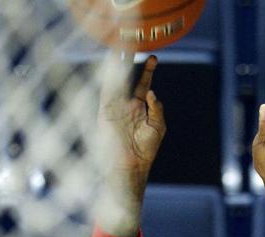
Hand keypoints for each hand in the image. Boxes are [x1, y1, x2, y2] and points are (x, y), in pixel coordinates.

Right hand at [99, 52, 165, 203]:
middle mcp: (126, 105)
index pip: (143, 84)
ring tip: (119, 48)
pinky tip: (113, 68)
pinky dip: (110, 80)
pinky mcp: (106, 113)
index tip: (154, 57)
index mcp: (139, 108)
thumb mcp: (158, 126)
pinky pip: (107, 93)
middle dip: (129, 62)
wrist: (131, 165)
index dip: (148, 71)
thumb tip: (151, 92)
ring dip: (117, 66)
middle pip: (127, 78)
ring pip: (116, 82)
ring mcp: (116, 108)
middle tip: (131, 43)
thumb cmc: (145, 150)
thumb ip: (156, 107)